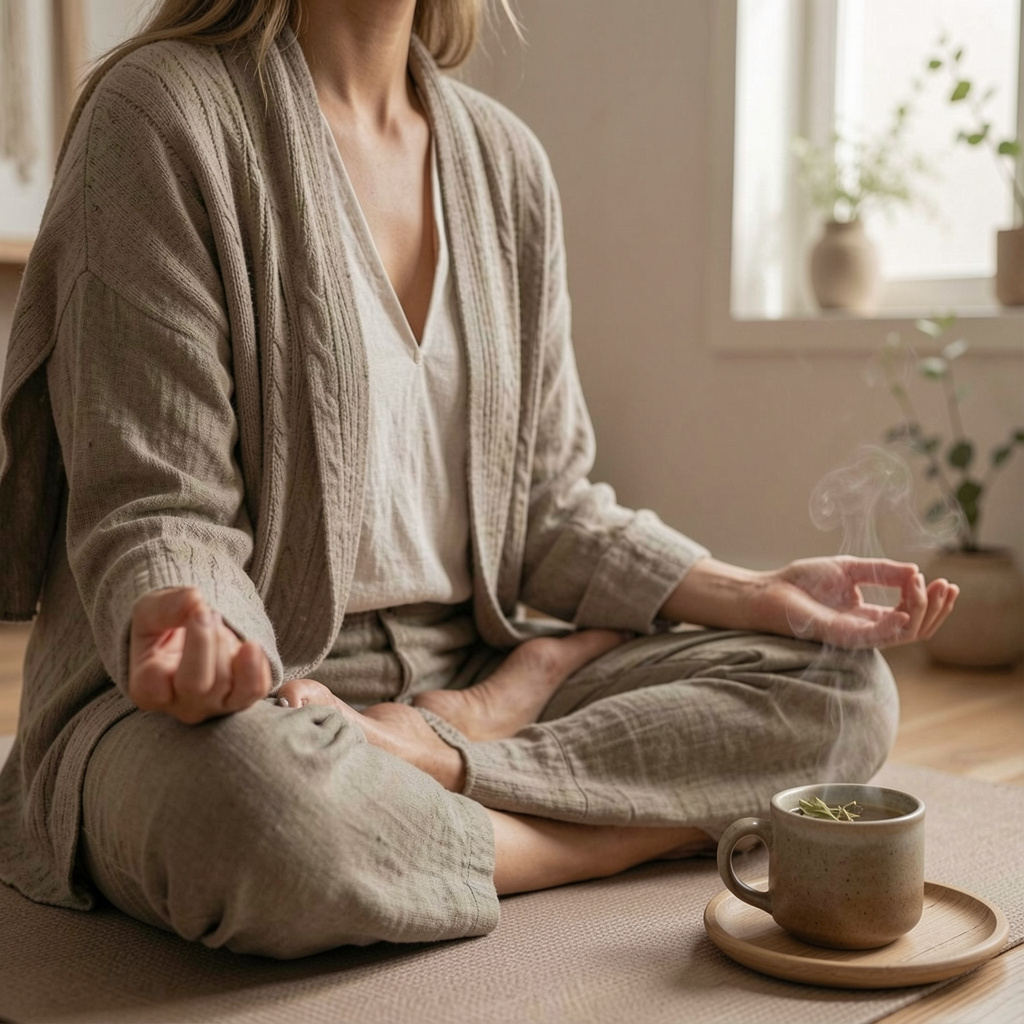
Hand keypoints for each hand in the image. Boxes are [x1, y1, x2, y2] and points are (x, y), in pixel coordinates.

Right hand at [129, 587, 271, 723]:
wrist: (189, 637)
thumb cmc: (163, 627)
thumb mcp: (151, 610)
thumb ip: (166, 606)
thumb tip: (194, 600)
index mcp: (147, 687)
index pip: (158, 682)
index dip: (186, 644)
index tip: (199, 609)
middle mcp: (178, 704)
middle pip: (197, 684)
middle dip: (209, 642)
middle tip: (210, 613)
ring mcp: (211, 705)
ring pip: (226, 684)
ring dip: (227, 644)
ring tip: (218, 624)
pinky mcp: (239, 700)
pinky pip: (255, 690)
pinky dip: (257, 665)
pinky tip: (250, 644)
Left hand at [756, 556, 957, 648]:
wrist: (769, 589)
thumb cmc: (804, 581)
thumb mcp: (851, 569)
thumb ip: (882, 572)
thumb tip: (916, 571)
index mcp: (870, 616)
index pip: (912, 614)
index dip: (930, 599)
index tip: (940, 579)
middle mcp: (868, 630)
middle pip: (916, 629)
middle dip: (936, 609)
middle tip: (947, 586)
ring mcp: (857, 636)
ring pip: (904, 634)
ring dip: (921, 611)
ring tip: (925, 587)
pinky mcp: (842, 636)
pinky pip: (876, 637)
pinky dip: (894, 625)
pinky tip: (905, 609)